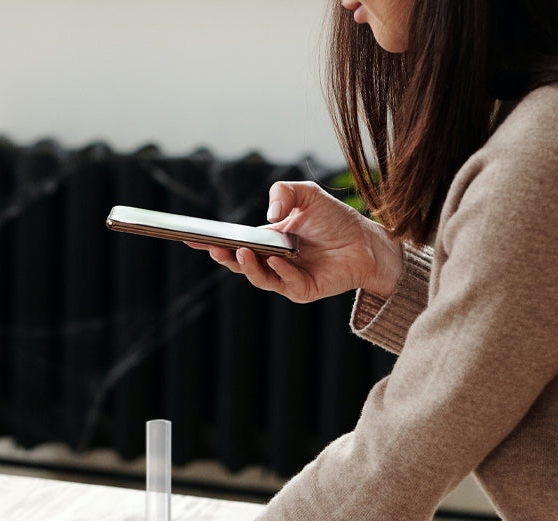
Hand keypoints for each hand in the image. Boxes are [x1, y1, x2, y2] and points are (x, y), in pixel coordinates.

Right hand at [192, 180, 402, 303]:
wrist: (365, 242)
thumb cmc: (335, 220)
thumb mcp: (307, 194)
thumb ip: (284, 192)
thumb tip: (269, 214)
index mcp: (265, 241)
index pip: (234, 243)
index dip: (213, 242)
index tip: (192, 239)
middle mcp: (271, 262)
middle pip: (240, 264)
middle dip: (224, 258)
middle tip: (215, 248)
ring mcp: (285, 279)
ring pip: (259, 277)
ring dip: (248, 266)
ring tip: (242, 251)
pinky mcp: (302, 291)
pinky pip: (285, 283)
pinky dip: (279, 272)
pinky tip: (278, 260)